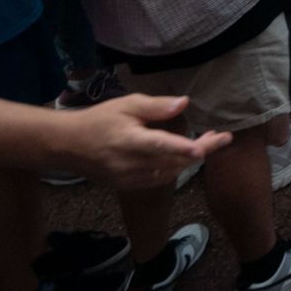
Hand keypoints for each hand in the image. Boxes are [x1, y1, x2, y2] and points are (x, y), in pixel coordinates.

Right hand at [61, 94, 231, 189]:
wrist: (68, 146)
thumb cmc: (99, 120)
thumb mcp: (126, 105)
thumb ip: (156, 106)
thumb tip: (184, 103)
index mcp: (130, 141)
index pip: (160, 145)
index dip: (182, 147)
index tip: (203, 147)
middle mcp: (131, 164)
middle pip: (173, 161)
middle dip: (201, 150)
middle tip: (223, 137)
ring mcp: (129, 179)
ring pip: (170, 172)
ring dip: (190, 159)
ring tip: (210, 142)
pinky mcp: (128, 186)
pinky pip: (159, 179)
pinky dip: (175, 168)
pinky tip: (184, 155)